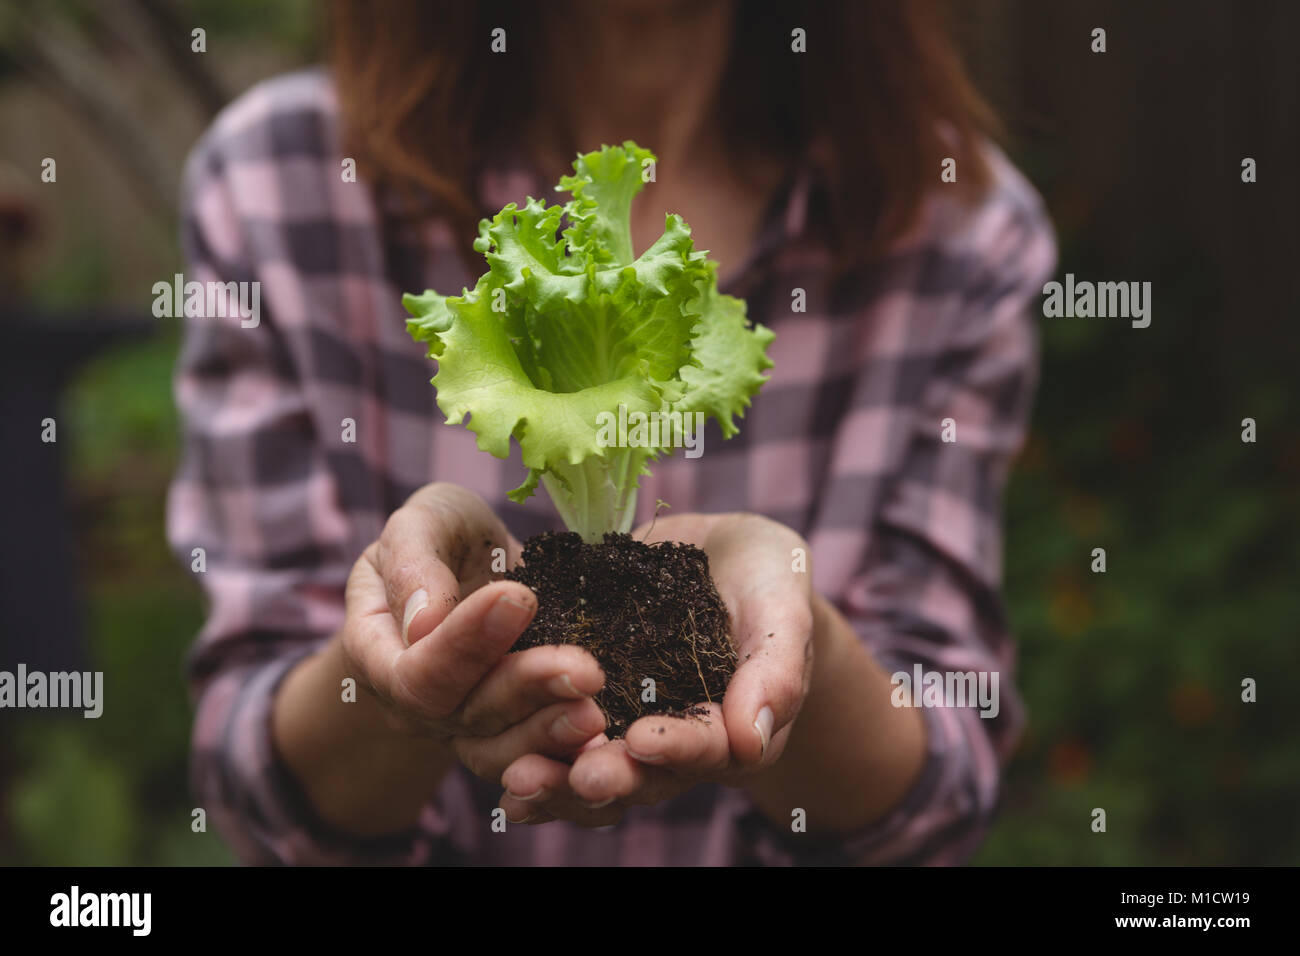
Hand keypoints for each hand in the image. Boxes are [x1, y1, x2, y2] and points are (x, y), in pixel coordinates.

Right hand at [342, 483, 608, 783]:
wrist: (476, 564)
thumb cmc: (442, 536)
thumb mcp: (423, 523)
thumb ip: (412, 561)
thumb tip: (424, 622)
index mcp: (377, 651)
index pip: (414, 672)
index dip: (464, 644)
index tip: (518, 596)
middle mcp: (413, 703)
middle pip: (464, 715)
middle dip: (525, 689)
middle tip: (584, 669)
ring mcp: (460, 726)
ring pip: (500, 749)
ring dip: (550, 732)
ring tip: (596, 713)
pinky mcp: (509, 732)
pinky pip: (535, 756)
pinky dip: (568, 750)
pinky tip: (605, 738)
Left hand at [496, 512, 813, 825]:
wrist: (724, 556)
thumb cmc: (768, 577)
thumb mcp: (781, 605)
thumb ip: (775, 669)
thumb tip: (752, 739)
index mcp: (733, 729)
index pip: (708, 750)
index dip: (677, 748)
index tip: (644, 738)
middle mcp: (677, 742)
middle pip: (644, 775)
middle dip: (609, 778)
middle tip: (578, 776)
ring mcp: (629, 724)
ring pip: (593, 768)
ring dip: (558, 782)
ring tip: (518, 783)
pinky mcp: (590, 700)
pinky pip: (557, 738)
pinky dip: (530, 753)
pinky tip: (497, 770)